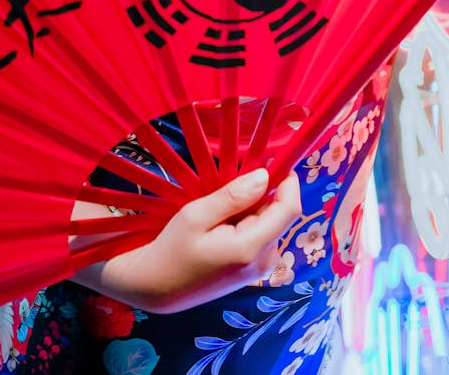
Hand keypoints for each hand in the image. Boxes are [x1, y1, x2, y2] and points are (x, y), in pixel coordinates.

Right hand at [71, 167, 301, 313]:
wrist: (158, 288)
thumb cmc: (173, 249)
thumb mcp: (196, 215)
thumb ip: (233, 196)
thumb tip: (265, 176)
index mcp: (251, 248)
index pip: (289, 209)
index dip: (289, 181)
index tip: (275, 159)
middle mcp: (263, 261)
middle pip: (279, 214)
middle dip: (263, 194)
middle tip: (230, 185)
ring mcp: (259, 268)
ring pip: (270, 223)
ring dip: (253, 208)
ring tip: (220, 210)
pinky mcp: (253, 270)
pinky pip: (261, 235)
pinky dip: (248, 222)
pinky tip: (222, 224)